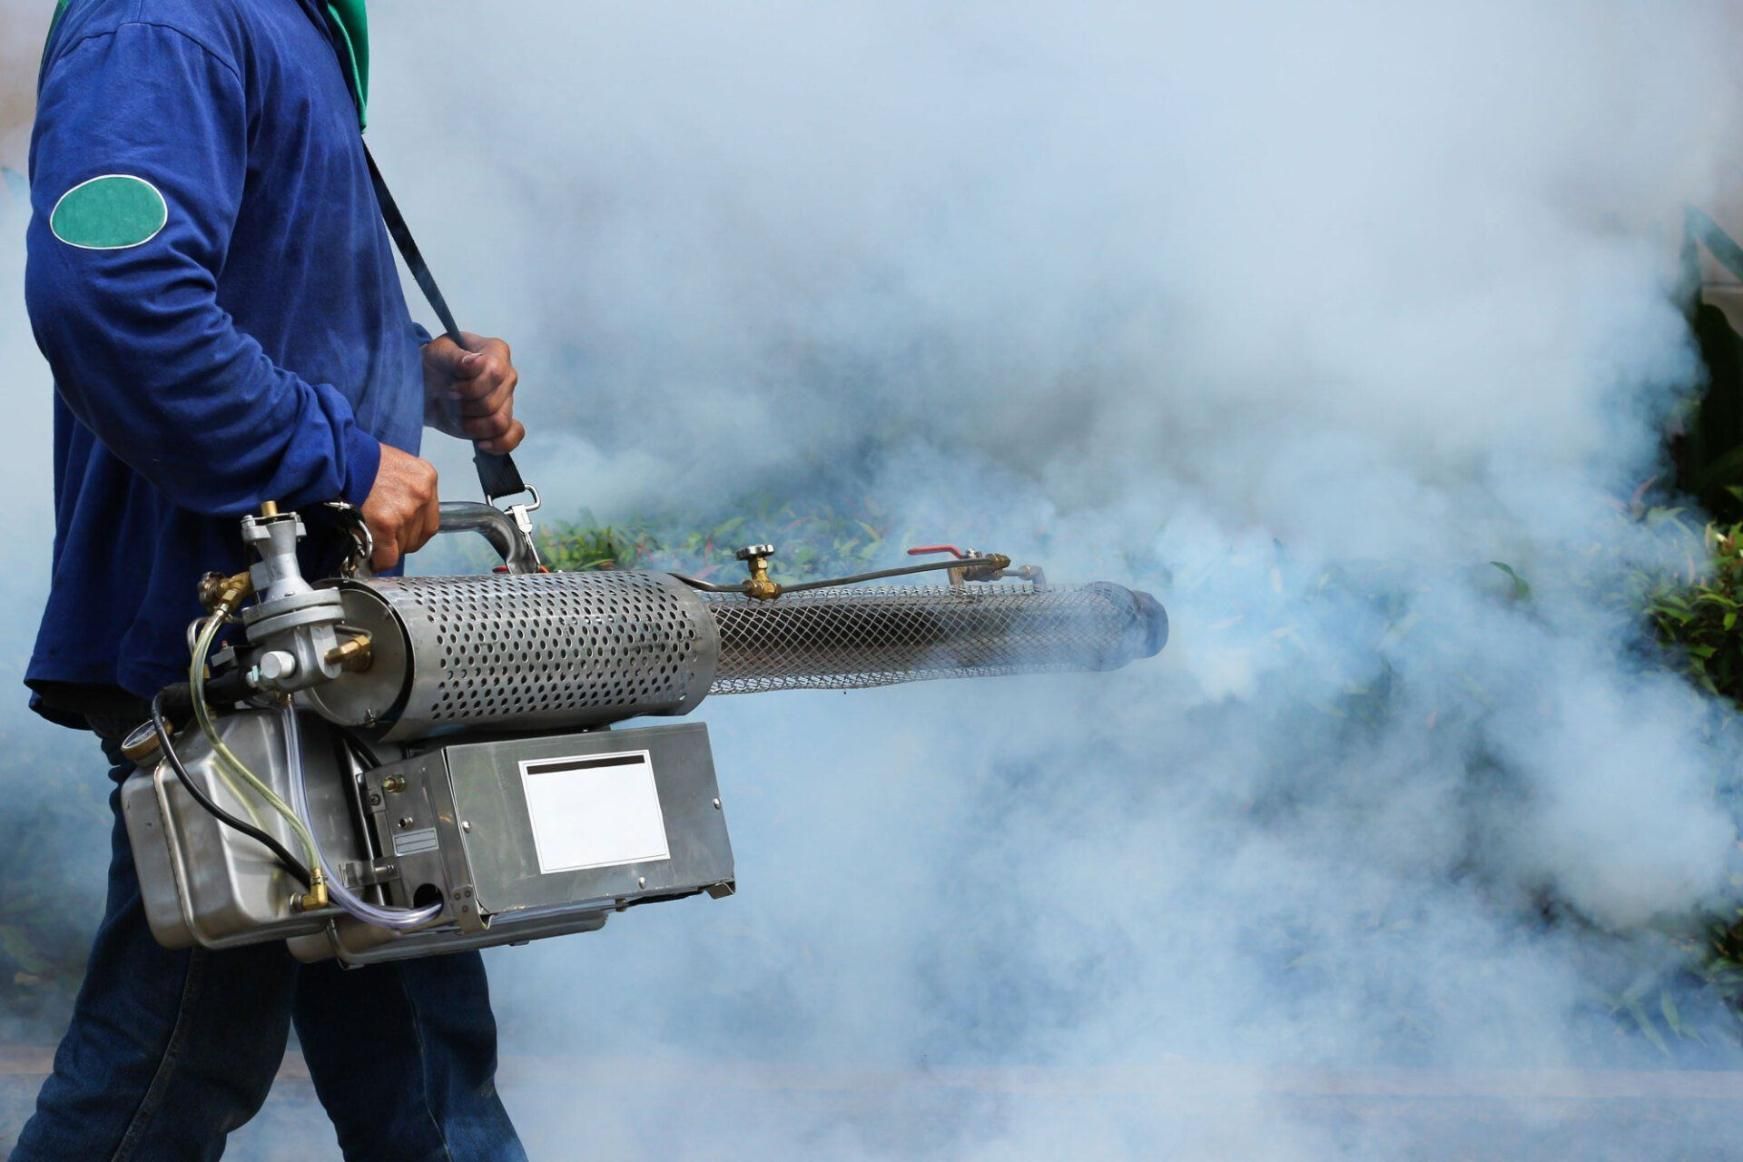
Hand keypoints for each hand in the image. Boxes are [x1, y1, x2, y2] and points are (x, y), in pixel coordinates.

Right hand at [361, 445, 439, 569]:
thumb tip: (404, 516)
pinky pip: (388, 556)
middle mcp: (422, 494)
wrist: (338, 457)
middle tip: (383, 539)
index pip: (429, 518)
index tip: (400, 534)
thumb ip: (406, 490)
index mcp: (426, 477)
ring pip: (403, 546)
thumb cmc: (360, 461)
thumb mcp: (395, 466)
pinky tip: (370, 558)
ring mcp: (406, 510)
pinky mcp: (387, 523)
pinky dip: (379, 561)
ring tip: (370, 538)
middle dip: (401, 541)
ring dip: (388, 548)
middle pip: (419, 535)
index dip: (413, 530)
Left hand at [423, 331, 523, 453]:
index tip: (450, 387)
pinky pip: (513, 436)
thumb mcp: (437, 354)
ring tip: (455, 416)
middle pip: (494, 402)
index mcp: (497, 352)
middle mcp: (507, 376)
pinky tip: (480, 443)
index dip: (471, 386)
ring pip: (499, 422)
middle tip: (448, 400)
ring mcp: (507, 400)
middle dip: (465, 406)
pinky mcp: (503, 422)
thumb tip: (475, 363)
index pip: (495, 373)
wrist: (424, 384)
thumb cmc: (433, 364)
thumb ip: (456, 356)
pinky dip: (499, 443)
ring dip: (472, 425)